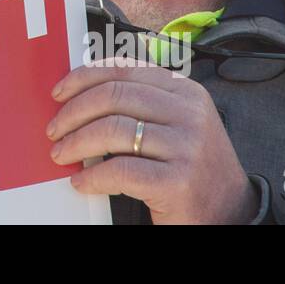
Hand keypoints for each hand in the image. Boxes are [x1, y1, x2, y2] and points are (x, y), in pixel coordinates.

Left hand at [46, 59, 258, 223]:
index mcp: (185, 91)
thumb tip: (80, 94)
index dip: (84, 78)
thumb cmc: (191, 167)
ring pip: (112, 130)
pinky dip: (92, 176)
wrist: (230, 213)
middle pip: (113, 97)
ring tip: (61, 155)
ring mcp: (187, 146)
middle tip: (54, 131)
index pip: (124, 70)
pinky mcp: (178, 181)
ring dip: (76, 143)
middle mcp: (189, 113)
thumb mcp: (175, 123)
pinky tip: (81, 181)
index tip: (59, 93)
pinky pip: (120, 171)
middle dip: (73, 113)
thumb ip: (140, 103)